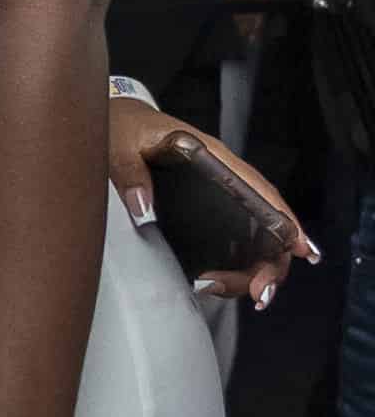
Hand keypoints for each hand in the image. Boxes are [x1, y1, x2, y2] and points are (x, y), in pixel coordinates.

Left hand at [104, 93, 314, 305]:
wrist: (116, 123)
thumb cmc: (126, 128)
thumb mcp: (122, 143)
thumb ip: (130, 172)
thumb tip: (144, 209)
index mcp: (214, 159)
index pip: (260, 192)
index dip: (284, 221)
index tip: (300, 249)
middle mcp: (225, 182)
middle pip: (266, 226)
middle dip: (270, 262)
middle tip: (258, 294)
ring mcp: (217, 202)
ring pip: (252, 241)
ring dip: (248, 271)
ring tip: (225, 290)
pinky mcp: (202, 217)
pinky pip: (229, 245)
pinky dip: (232, 268)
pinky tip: (222, 284)